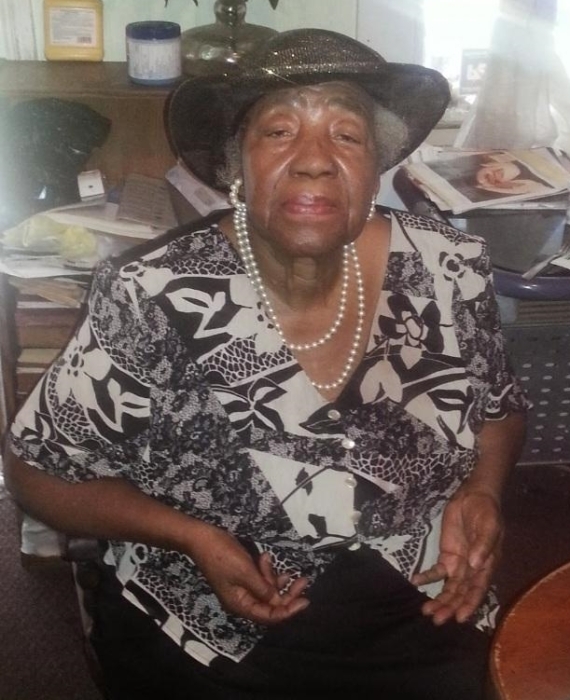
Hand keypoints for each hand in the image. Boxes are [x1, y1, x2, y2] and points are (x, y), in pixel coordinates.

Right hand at [186, 522, 309, 624]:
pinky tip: (266, 557)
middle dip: (288, 593)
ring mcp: (243, 588)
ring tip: (273, 561)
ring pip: (268, 590)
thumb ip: (263, 588)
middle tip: (303, 581)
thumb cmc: (222, 556)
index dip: (288, 610)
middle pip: (272, 604)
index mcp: (240, 605)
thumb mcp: (245, 572)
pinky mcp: (244, 576)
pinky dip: (266, 570)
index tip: (305, 601)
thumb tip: (279, 602)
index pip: (269, 616)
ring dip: (275, 578)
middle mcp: (243, 600)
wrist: (203, 538)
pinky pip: (261, 579)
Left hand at [411, 488, 502, 624]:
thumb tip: (476, 564)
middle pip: (461, 593)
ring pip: (449, 587)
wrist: (474, 497)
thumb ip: (483, 544)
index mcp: (488, 565)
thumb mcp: (489, 525)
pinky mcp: (447, 555)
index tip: (459, 617)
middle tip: (436, 620)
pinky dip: (427, 577)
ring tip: (426, 611)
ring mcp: (459, 564)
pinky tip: (416, 581)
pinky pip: (437, 571)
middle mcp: (473, 570)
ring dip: (439, 599)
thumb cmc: (486, 512)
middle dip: (450, 607)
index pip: (478, 589)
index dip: (469, 604)